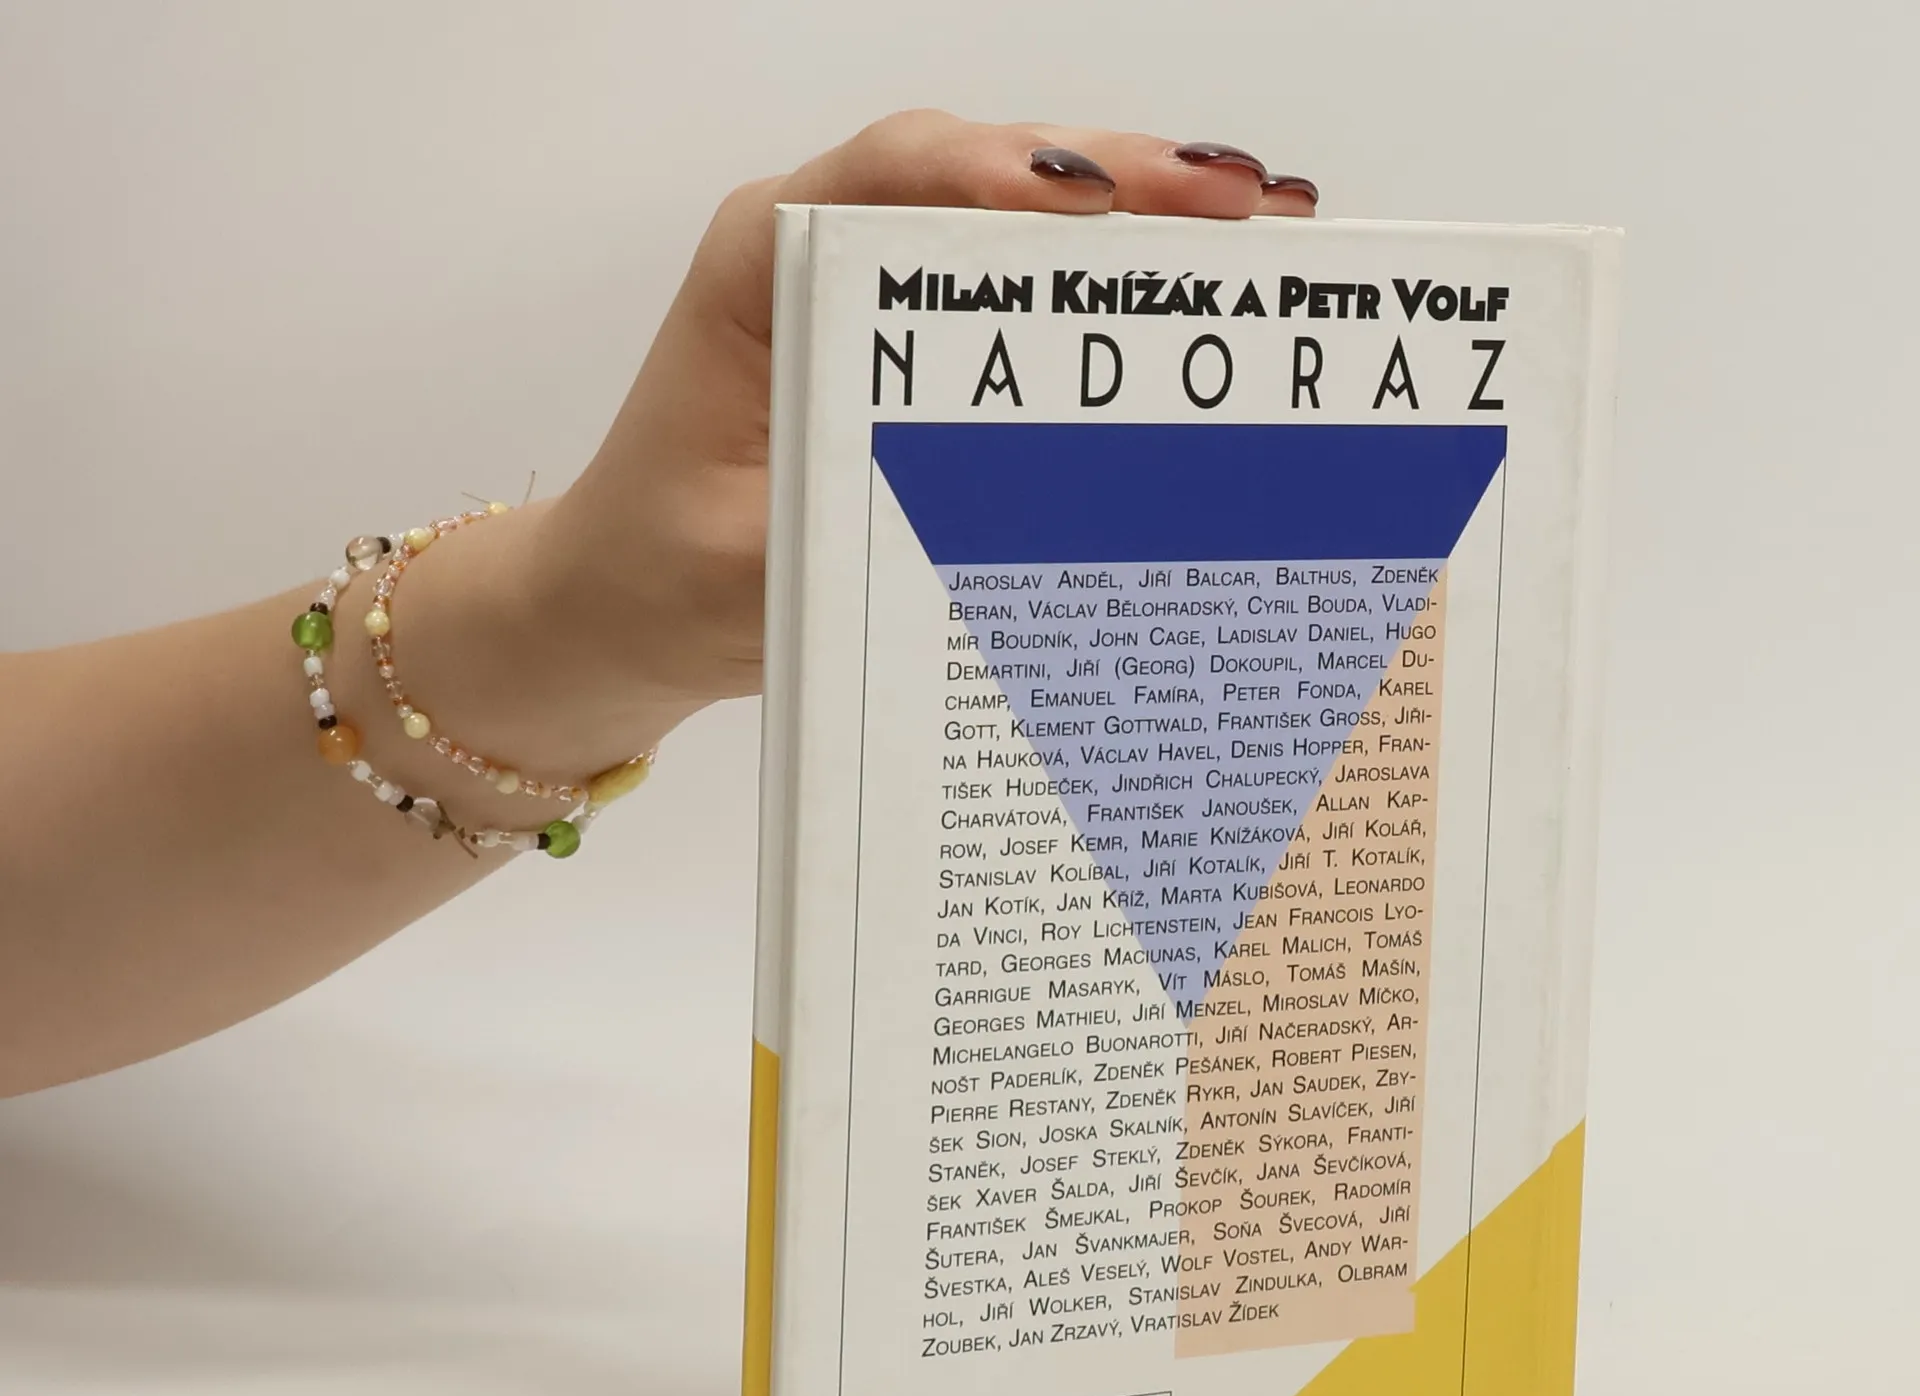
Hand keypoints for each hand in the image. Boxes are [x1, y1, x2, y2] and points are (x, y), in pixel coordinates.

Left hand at [533, 111, 1316, 744]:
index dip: (999, 176)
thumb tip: (997, 514)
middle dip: (1119, 181)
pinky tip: (1192, 296)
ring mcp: (874, 298)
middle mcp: (822, 256)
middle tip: (1240, 203)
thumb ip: (855, 524)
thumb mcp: (748, 564)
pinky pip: (1016, 301)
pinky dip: (1104, 295)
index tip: (1095, 203)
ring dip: (1134, 224)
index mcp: (761, 268)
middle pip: (980, 179)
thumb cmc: (664, 575)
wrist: (627, 610)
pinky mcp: (911, 353)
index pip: (887, 179)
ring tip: (1257, 225)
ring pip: (1015, 226)